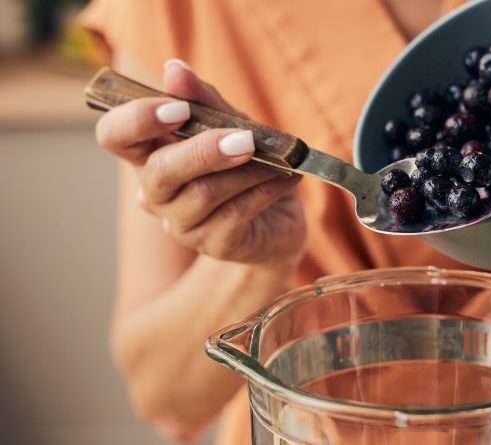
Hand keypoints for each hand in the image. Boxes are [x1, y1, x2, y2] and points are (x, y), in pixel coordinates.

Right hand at [94, 59, 306, 265]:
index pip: (115, 136)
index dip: (136, 121)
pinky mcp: (214, 244)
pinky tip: (287, 178)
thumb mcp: (232, 125)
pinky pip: (235, 214)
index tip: (176, 108)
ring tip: (279, 158)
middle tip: (245, 137)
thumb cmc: (247, 165)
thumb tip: (174, 70)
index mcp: (150, 154)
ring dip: (247, 171)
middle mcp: (156, 192)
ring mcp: (182, 224)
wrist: (280, 220)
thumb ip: (205, 102)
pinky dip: (265, 191)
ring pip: (204, 194)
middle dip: (203, 150)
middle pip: (159, 172)